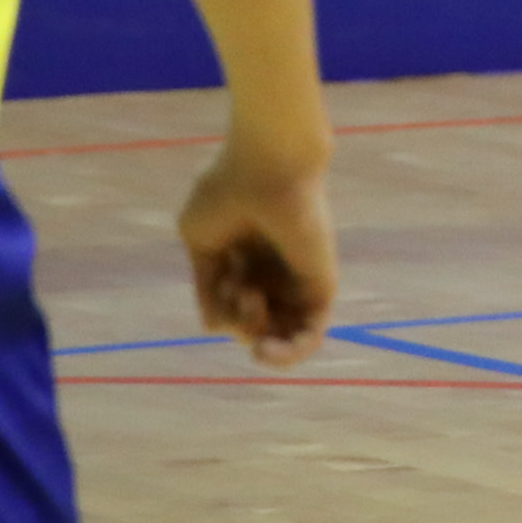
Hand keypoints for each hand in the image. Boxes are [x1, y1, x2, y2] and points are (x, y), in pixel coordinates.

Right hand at [178, 139, 336, 366]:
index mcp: (246, 261)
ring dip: (259, 336)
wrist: (265, 168)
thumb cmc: (227, 192)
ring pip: (281, 336)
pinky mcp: (321, 287)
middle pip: (255, 327)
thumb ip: (205, 286)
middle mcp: (275, 274)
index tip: (222, 276)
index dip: (220, 306)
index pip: (232, 309)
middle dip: (239, 320)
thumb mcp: (200, 243)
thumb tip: (214, 327)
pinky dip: (291, 354)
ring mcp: (298, 282)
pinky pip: (311, 336)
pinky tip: (265, 352)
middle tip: (241, 287)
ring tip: (252, 303)